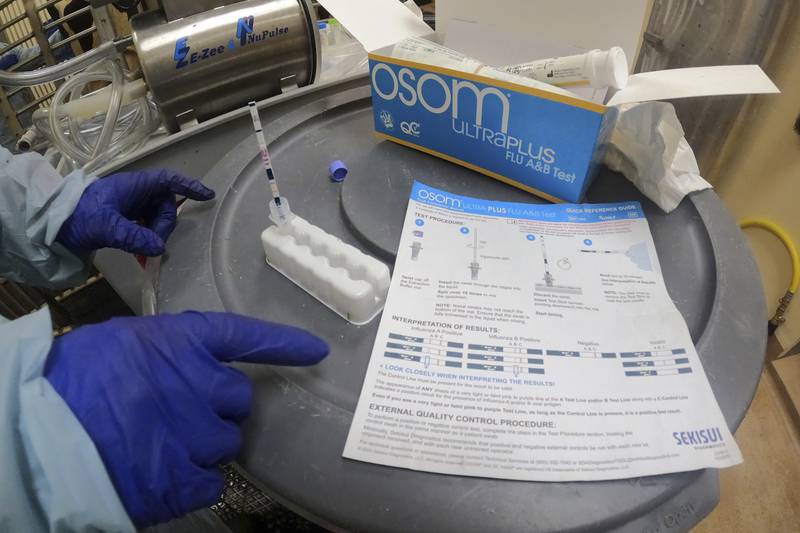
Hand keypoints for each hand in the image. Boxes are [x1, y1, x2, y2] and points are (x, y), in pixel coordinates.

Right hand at [44, 312, 328, 526]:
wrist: (38, 437)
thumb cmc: (71, 383)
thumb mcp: (120, 344)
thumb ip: (164, 350)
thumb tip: (186, 363)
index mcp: (181, 344)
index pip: (246, 337)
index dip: (283, 344)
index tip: (317, 351)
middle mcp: (200, 385)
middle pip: (239, 398)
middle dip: (220, 406)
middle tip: (182, 412)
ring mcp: (196, 434)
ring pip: (228, 442)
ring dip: (205, 444)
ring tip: (162, 443)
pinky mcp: (185, 479)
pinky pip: (212, 481)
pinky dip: (193, 479)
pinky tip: (163, 471)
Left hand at [56, 169, 214, 255]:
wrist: (48, 224)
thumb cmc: (76, 217)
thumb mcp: (105, 227)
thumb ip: (134, 236)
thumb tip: (160, 247)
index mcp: (133, 186)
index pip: (168, 181)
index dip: (189, 186)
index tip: (208, 196)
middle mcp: (133, 193)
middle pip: (165, 204)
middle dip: (165, 224)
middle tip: (155, 244)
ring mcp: (127, 205)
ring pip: (155, 216)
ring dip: (156, 233)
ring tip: (146, 252)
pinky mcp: (121, 218)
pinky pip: (144, 225)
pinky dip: (146, 238)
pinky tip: (141, 253)